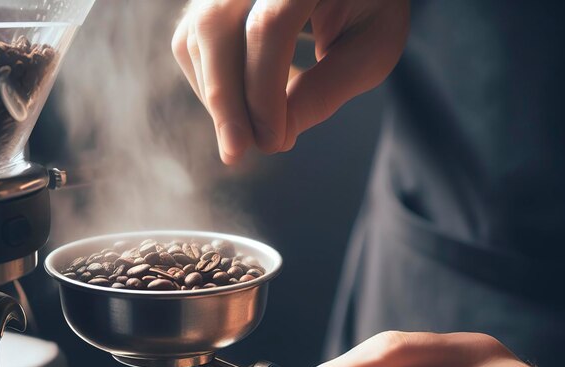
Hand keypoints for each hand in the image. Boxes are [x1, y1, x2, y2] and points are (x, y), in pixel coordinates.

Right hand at [172, 0, 409, 162]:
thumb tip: (275, 137)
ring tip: (253, 134)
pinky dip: (214, 83)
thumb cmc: (370, 7)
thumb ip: (327, 89)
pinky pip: (192, 41)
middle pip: (216, 26)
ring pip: (196, 36)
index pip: (269, 28)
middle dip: (224, 99)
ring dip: (219, 97)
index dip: (265, 92)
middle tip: (235, 152)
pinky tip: (247, 107)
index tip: (275, 142)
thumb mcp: (372, 48)